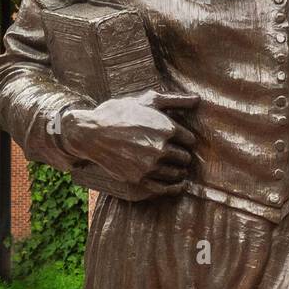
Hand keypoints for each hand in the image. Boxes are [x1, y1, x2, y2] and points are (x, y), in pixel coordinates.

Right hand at [61, 89, 198, 195]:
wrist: (90, 132)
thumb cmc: (120, 112)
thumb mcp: (148, 100)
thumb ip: (176, 101)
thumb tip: (198, 99)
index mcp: (167, 129)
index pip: (190, 140)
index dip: (186, 140)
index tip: (181, 140)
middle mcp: (161, 148)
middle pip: (185, 158)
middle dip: (183, 155)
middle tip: (179, 154)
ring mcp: (149, 166)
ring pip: (177, 173)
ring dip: (179, 170)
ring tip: (177, 167)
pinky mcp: (138, 179)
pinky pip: (164, 189)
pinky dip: (174, 188)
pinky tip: (179, 186)